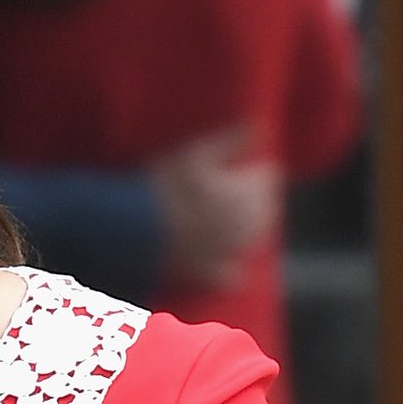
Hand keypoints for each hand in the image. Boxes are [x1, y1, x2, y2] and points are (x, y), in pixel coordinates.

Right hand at [150, 126, 280, 290]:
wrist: (134, 235)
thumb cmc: (163, 188)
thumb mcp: (196, 152)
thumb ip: (231, 140)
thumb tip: (260, 128)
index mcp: (247, 195)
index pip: (269, 178)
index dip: (252, 169)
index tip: (235, 166)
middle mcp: (246, 226)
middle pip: (265, 209)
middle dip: (253, 198)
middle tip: (229, 187)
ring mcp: (230, 253)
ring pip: (252, 239)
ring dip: (245, 226)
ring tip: (224, 215)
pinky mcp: (210, 275)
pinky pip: (232, 273)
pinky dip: (232, 265)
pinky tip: (222, 256)